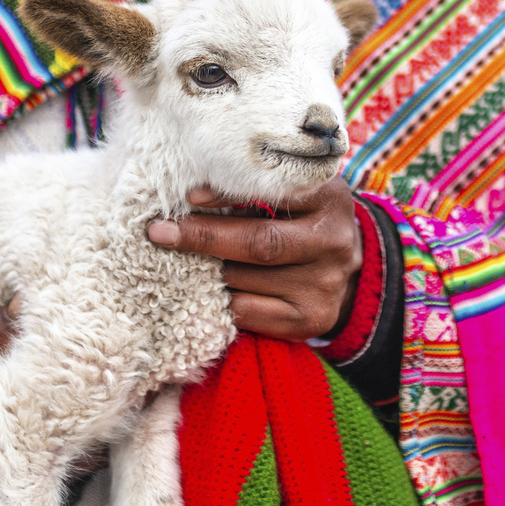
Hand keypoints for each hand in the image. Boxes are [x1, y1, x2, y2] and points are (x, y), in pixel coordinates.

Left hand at [147, 177, 362, 340]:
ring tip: (185, 259)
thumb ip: (257, 186)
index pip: (277, 193)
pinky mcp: (310, 318)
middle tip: (160, 232)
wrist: (344, 267)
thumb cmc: (301, 218)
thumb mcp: (293, 191)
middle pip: (260, 243)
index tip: (190, 196)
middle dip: (205, 237)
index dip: (231, 194)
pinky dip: (220, 299)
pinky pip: (248, 312)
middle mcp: (332, 241)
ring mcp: (324, 284)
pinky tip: (207, 288)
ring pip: (246, 280)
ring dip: (209, 270)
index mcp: (329, 198)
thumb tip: (189, 195)